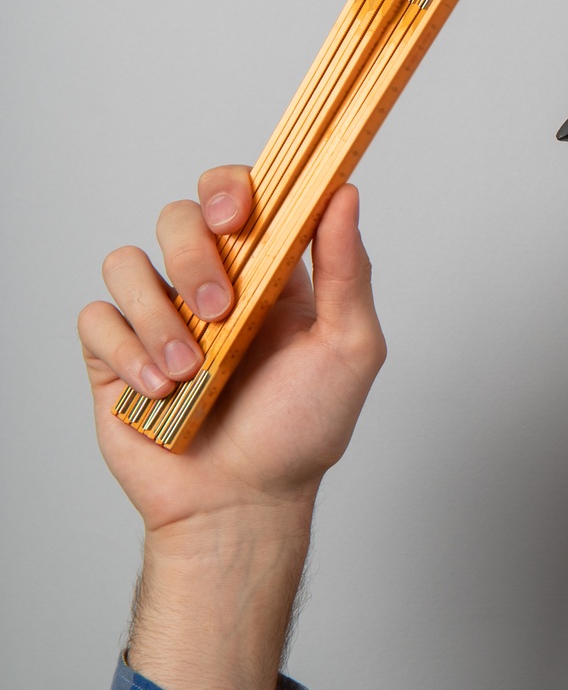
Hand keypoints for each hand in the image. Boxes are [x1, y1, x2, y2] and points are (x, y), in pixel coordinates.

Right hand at [80, 167, 387, 530]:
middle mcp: (211, 284)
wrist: (245, 502)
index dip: (232, 187)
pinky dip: (127, 352)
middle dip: (194, 255)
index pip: (241, 194)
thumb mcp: (349, 348)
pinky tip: (162, 391)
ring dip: (159, 316)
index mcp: (268, 271)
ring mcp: (159, 317)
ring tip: (192, 371)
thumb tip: (345, 193)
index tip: (238, 216)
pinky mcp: (114, 356)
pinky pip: (96, 319)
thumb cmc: (304, 430)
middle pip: (178, 216)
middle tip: (221, 311)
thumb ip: (349, 270)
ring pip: (126, 261)